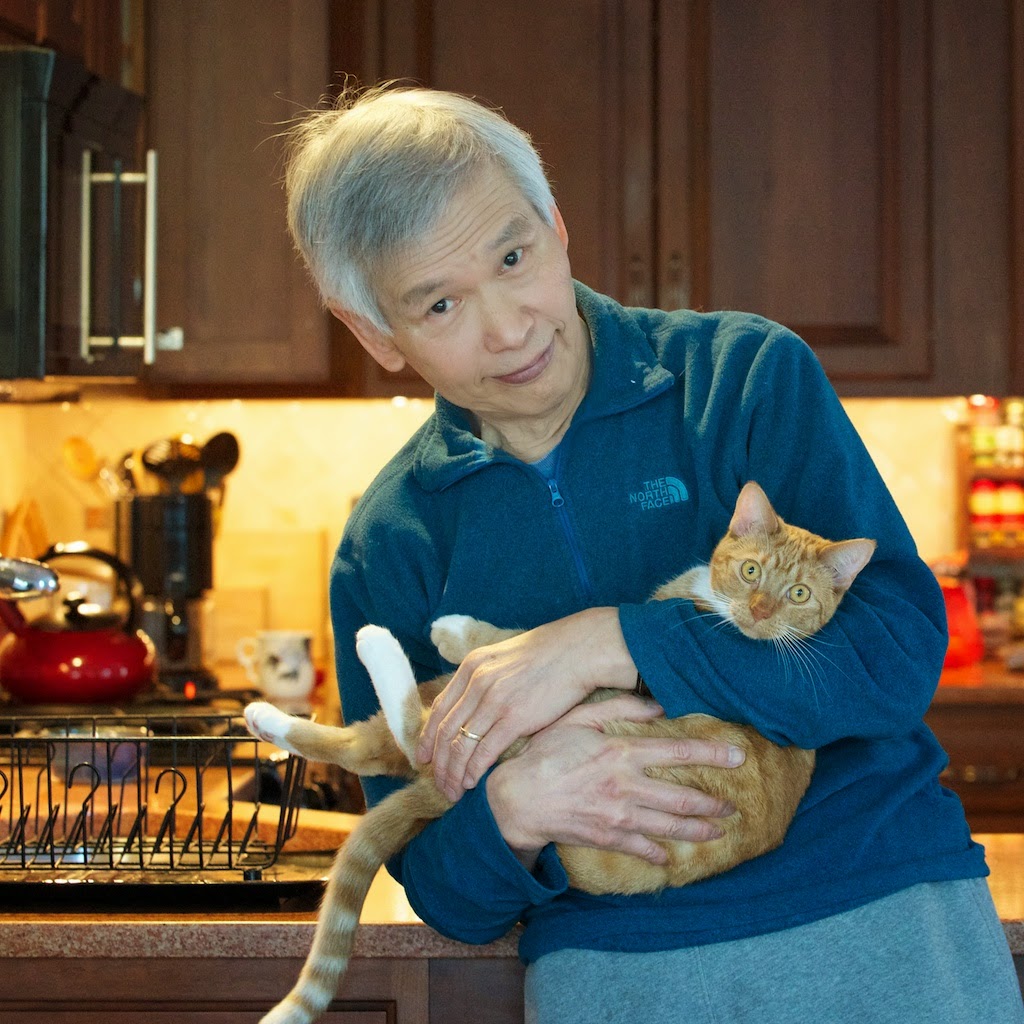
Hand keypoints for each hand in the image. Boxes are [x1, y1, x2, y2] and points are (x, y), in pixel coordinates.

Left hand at [417, 608, 635, 799]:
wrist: (577, 650)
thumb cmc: (547, 655)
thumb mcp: (503, 658)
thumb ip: (484, 678)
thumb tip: (475, 704)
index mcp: (471, 667)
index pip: (439, 708)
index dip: (427, 737)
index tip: (423, 758)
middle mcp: (476, 683)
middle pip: (445, 731)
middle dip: (438, 763)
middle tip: (436, 783)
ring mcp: (493, 700)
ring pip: (460, 745)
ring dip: (453, 772)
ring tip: (452, 791)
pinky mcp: (514, 717)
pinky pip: (484, 751)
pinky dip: (474, 770)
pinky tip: (472, 783)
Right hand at [486, 693, 744, 867]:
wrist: (516, 799)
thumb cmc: (544, 753)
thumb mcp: (577, 719)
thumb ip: (618, 707)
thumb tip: (657, 705)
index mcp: (622, 752)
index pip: (678, 751)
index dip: (712, 753)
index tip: (738, 755)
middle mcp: (627, 786)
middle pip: (683, 797)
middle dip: (714, 803)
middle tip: (734, 806)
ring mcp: (619, 815)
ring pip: (670, 826)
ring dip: (699, 830)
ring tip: (719, 831)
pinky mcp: (607, 837)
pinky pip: (642, 849)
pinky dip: (659, 854)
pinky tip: (670, 857)